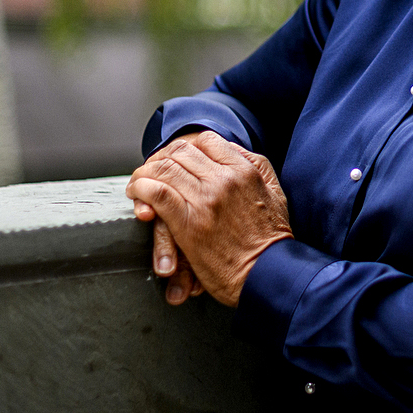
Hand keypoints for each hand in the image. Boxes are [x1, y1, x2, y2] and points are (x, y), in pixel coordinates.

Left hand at [126, 131, 292, 307]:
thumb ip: (258, 168)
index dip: (188, 147)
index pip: (207, 140)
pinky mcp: (188, 222)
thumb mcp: (275, 193)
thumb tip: (235, 152)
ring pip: (164, 169)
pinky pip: (157, 193)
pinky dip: (141, 189)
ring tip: (138, 183)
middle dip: (162, 158)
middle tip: (152, 170)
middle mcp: (223, 180)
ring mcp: (205, 200)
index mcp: (244, 171)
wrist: (269, 272)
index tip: (180, 159)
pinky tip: (136, 193)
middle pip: (181, 152)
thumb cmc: (272, 237)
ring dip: (145, 173)